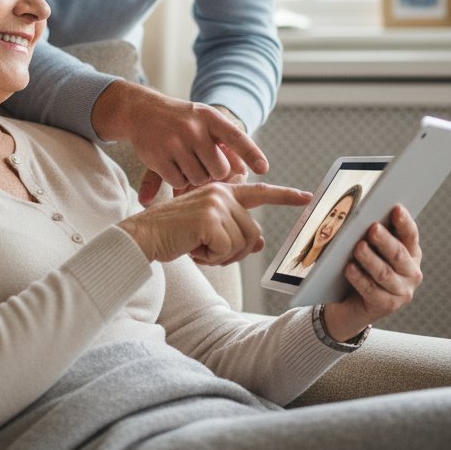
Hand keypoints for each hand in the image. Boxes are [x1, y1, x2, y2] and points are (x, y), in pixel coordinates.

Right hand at [90, 80, 267, 204]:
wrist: (143, 110)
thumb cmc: (182, 119)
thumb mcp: (205, 122)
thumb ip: (226, 143)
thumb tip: (243, 171)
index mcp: (209, 117)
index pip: (236, 137)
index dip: (251, 154)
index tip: (263, 169)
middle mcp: (192, 128)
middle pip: (219, 169)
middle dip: (214, 172)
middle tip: (204, 163)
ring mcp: (173, 142)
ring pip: (198, 179)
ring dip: (195, 177)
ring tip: (186, 161)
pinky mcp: (157, 157)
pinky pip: (178, 182)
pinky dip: (178, 180)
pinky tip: (172, 166)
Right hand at [118, 181, 310, 266]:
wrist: (143, 235)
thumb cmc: (174, 234)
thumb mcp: (208, 233)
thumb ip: (234, 233)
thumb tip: (259, 244)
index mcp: (222, 191)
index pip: (260, 192)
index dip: (285, 196)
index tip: (307, 197)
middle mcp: (222, 192)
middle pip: (253, 233)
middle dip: (233, 251)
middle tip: (206, 249)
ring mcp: (216, 203)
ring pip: (242, 244)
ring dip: (221, 256)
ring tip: (197, 246)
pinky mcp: (210, 218)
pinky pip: (227, 250)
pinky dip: (211, 258)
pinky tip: (193, 248)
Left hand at [321, 205, 423, 341]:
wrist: (351, 304)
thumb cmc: (361, 267)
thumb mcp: (369, 247)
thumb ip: (369, 231)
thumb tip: (354, 209)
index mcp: (410, 253)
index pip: (410, 235)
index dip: (404, 222)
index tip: (396, 208)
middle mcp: (411, 273)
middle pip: (398, 254)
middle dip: (385, 240)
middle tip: (372, 228)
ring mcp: (401, 292)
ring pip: (385, 273)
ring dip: (370, 259)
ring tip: (358, 247)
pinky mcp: (386, 306)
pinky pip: (372, 290)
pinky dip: (359, 278)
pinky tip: (349, 268)